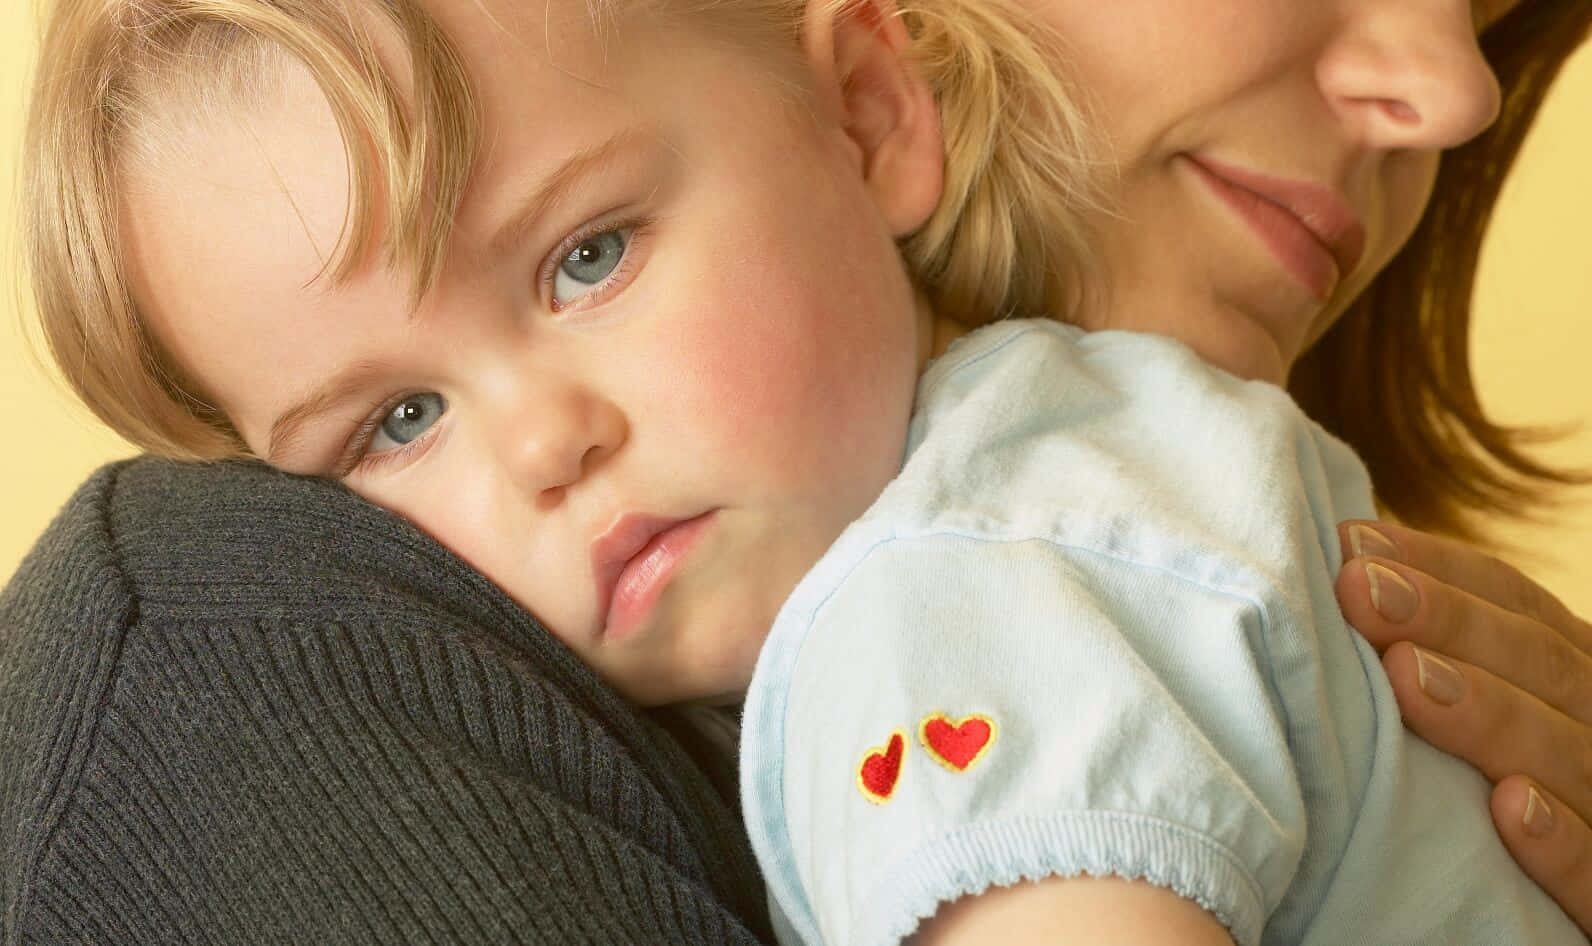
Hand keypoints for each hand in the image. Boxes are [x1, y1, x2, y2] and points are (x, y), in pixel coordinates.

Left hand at [1334, 519, 1591, 931]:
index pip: (1522, 610)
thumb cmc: (1485, 808)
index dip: (1442, 571)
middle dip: (1450, 621)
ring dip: (1491, 713)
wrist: (1526, 921)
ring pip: (1571, 755)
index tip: (1349, 545)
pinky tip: (1511, 811)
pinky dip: (1565, 841)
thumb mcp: (1480, 719)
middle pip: (1544, 666)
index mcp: (1575, 687)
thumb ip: (1433, 658)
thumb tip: (1346, 563)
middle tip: (1356, 589)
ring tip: (1407, 675)